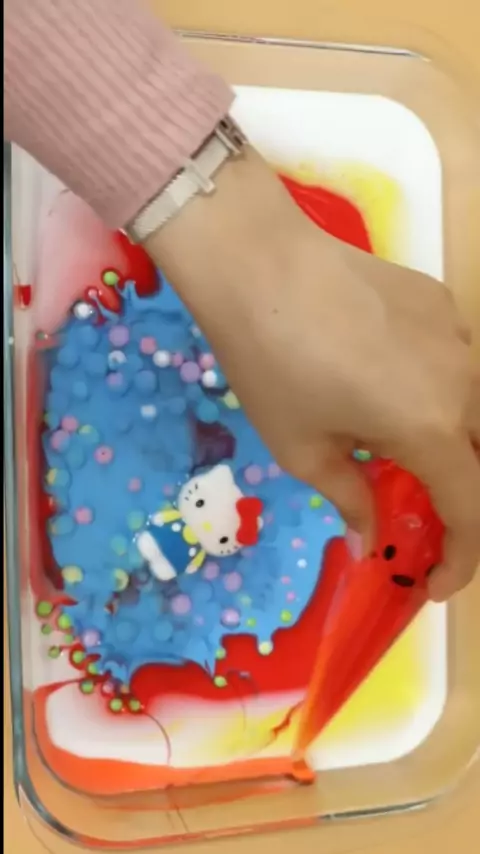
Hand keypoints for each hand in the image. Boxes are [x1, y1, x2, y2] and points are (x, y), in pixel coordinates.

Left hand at [145, 149, 479, 601]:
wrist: (259, 264)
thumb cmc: (273, 367)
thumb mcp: (302, 449)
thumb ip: (350, 499)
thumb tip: (367, 539)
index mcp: (432, 429)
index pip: (473, 511)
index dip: (461, 559)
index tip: (434, 583)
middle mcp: (464, 383)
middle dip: (457, 497)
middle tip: (412, 510)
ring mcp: (459, 333)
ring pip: (471, 406)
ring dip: (445, 440)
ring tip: (389, 441)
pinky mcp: (441, 300)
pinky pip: (453, 361)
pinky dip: (432, 389)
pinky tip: (382, 377)